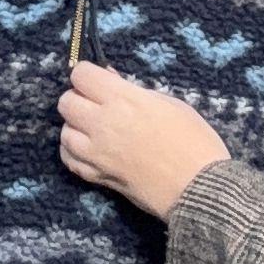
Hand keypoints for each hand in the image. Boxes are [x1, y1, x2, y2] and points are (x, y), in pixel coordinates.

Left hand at [56, 61, 231, 217]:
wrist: (199, 189)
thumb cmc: (195, 141)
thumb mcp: (171, 103)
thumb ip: (136, 92)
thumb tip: (113, 84)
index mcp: (123, 99)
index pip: (81, 75)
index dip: (89, 74)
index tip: (101, 81)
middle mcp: (103, 124)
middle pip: (65, 102)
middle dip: (78, 98)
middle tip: (97, 104)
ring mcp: (97, 153)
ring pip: (64, 132)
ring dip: (75, 127)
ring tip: (94, 130)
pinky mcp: (97, 178)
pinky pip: (69, 160)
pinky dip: (74, 152)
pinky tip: (89, 150)